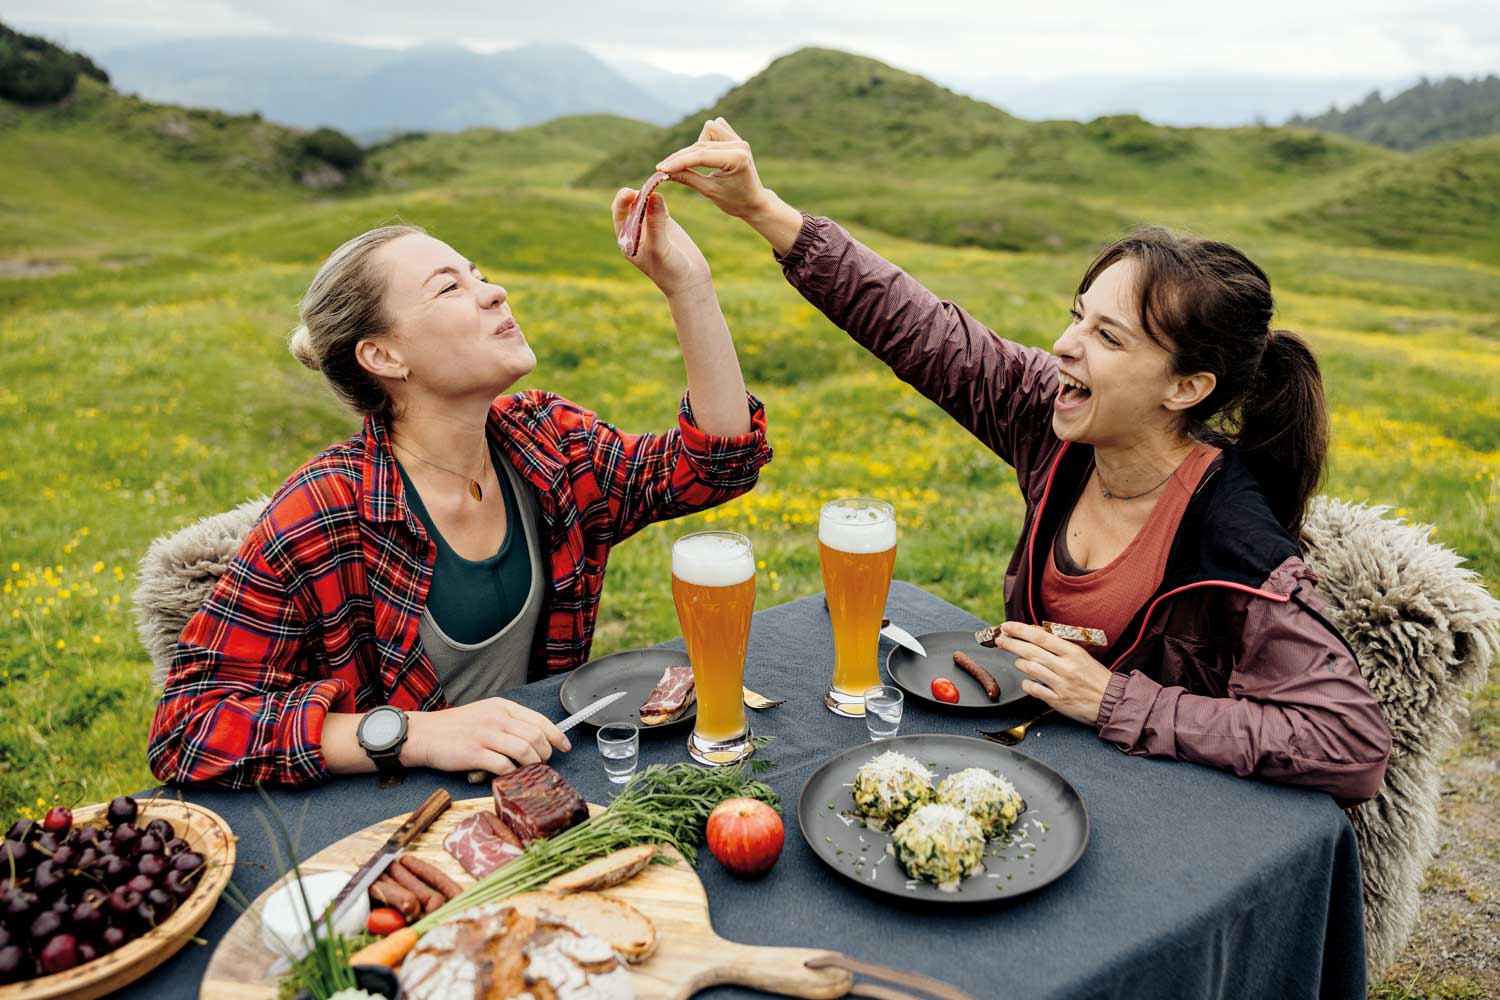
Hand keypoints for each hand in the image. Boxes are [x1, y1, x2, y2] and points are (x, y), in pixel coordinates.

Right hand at [401, 698, 570, 775]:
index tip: (565, 746)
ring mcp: (485, 735)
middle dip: (546, 754)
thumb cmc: (454, 728)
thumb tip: (535, 737)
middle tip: (543, 764)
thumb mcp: (485, 714)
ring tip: (528, 772)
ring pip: (524, 751)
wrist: (423, 734)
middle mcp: (496, 718)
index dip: (556, 735)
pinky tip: (508, 776)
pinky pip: (504, 765)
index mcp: (502, 707)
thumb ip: (508, 722)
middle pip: (536, 736)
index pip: (539, 720)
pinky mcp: (474, 753)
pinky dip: (511, 774)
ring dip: (532, 765)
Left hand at [611, 184, 711, 296]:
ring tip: (656, 182)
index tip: (631, 193)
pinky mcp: (664, 221)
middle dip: (635, 194)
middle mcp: (635, 230)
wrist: (689, 281)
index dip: (622, 201)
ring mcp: (649, 224)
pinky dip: (659, 194)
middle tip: (646, 187)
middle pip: (629, 205)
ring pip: (644, 202)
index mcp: (626, 239)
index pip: (619, 215)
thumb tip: (653, 196)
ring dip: (648, 191)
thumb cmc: (670, 270)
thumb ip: (655, 223)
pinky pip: (658, 203)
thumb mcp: (660, 248)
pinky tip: (663, 185)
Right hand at [654, 118, 771, 219]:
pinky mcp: (736, 138)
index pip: (701, 155)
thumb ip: (687, 178)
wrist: (754, 202)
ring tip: (693, 164)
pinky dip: (706, 138)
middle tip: (665, 170)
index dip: (679, 161)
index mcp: (737, 158)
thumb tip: (664, 173)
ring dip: (696, 145)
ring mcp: (739, 139)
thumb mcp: (709, 191)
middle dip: (682, 157)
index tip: (661, 169)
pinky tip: (704, 154)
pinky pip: (716, 128)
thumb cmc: (735, 201)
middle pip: (701, 144)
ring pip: (708, 130)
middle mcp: (739, 144)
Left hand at [994, 622, 1112, 725]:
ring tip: (1017, 660)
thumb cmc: (1096, 677)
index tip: (1007, 626)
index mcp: (1072, 653)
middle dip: (1011, 644)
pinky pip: (1034, 690)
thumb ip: (1060, 648)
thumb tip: (1035, 636)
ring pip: (1030, 669)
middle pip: (1031, 651)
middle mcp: (1065, 667)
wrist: (1112, 702)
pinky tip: (1027, 680)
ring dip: (1019, 663)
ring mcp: (1061, 684)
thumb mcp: (1081, 656)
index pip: (1040, 637)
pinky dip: (1027, 684)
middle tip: (1000, 640)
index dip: (1020, 630)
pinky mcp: (1058, 701)